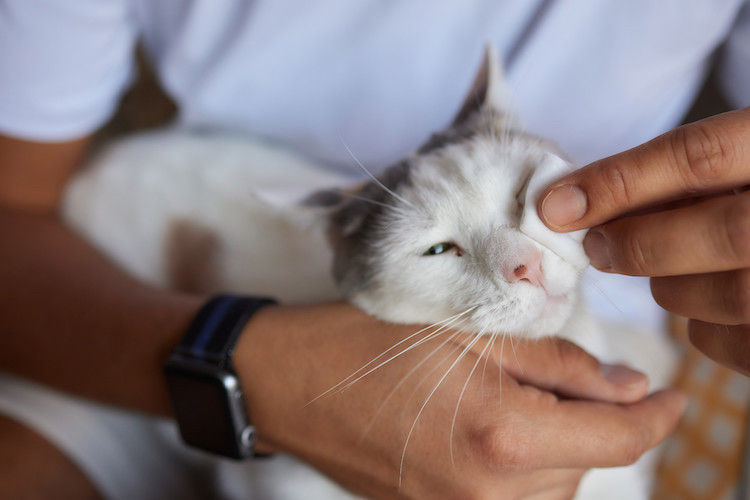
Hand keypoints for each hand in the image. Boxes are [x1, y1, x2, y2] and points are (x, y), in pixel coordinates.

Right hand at [235, 302, 684, 498]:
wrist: (289, 382)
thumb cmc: (369, 342)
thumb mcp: (469, 330)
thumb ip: (555, 361)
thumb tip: (624, 384)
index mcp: (502, 435)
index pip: (615, 437)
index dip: (654, 415)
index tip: (673, 395)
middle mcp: (489, 493)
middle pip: (585, 463)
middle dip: (592, 417)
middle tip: (567, 370)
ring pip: (552, 485)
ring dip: (558, 442)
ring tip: (522, 393)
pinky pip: (511, 497)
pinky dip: (524, 463)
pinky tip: (497, 423)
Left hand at [537, 107, 749, 374]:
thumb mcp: (740, 158)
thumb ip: (685, 174)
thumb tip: (578, 201)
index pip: (702, 156)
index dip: (621, 182)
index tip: (556, 204)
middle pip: (722, 234)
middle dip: (641, 245)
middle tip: (596, 248)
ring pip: (727, 294)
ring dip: (671, 287)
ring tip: (662, 272)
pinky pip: (736, 343)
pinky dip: (702, 328)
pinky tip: (701, 305)